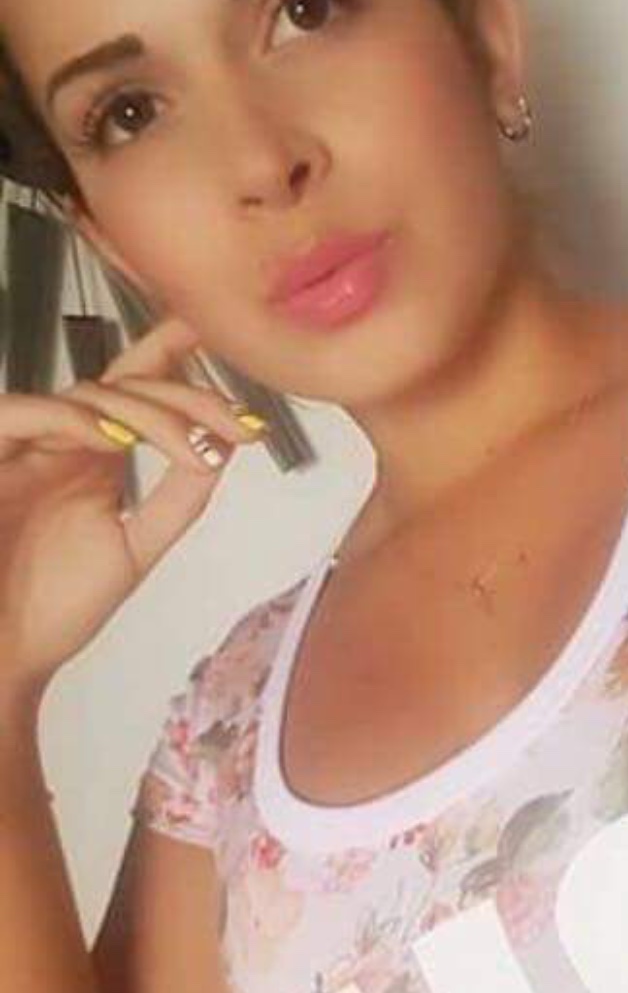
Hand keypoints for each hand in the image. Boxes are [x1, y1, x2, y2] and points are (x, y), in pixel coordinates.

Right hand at [0, 317, 264, 706]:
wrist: (0, 660)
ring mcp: (20, 450)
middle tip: (238, 422)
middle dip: (189, 397)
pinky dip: (70, 418)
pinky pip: (20, 414)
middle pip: (125, 387)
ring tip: (189, 445)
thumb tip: (222, 451)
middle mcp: (59, 445)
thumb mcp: (135, 547)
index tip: (215, 331)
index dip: (171, 352)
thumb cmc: (49, 611)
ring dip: (146, 413)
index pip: (135, 391)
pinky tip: (116, 440)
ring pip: (85, 396)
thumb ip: (177, 499)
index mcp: (91, 457)